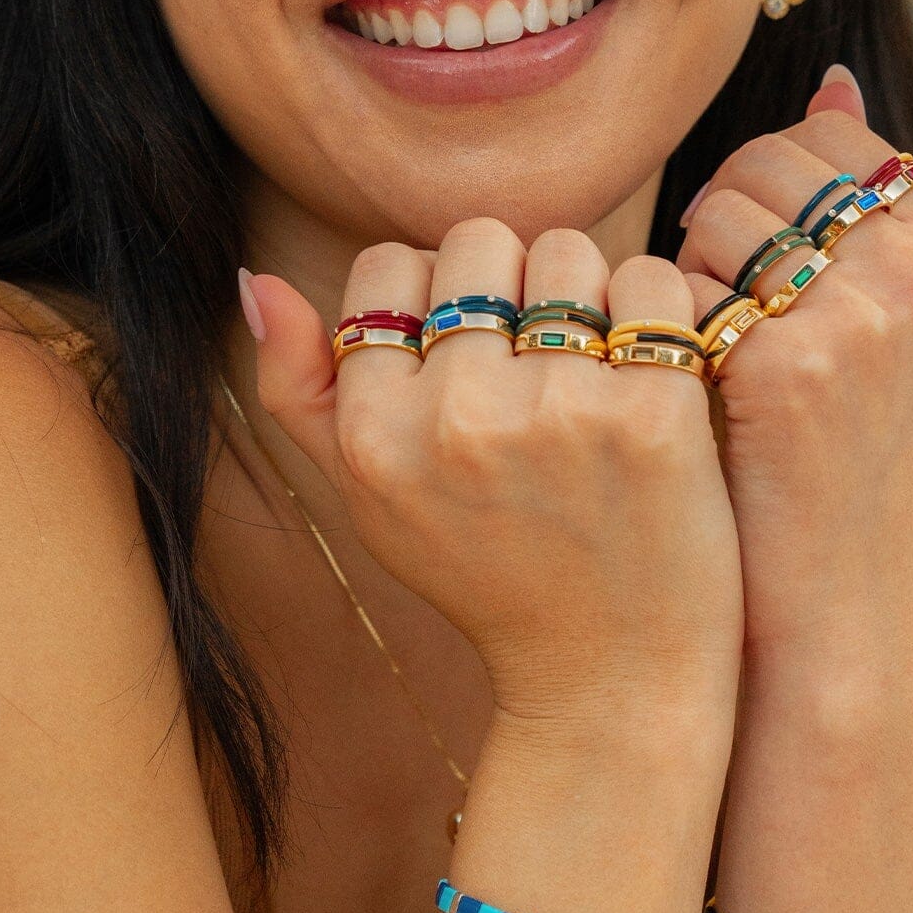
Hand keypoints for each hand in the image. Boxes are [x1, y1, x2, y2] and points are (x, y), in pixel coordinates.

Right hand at [241, 220, 744, 731]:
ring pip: (565, 249)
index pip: (389, 265)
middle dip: (508, 279)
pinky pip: (651, 282)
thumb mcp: (365, 497)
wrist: (607, 671)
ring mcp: (559, 414)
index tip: (466, 346)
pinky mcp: (653, 414)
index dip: (432, 291)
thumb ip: (299, 390)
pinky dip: (656, 307)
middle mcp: (459, 421)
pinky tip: (648, 366)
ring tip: (591, 360)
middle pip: (479, 241)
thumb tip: (255, 281)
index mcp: (376, 437)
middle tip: (533, 351)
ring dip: (583, 289)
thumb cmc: (483, 571)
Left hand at [675, 66, 912, 670]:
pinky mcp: (791, 358)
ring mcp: (865, 310)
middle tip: (715, 303)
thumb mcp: (883, 322)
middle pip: (765, 160)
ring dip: (686, 265)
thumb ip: (858, 202)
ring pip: (717, 208)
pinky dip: (666, 318)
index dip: (761, 191)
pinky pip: (680, 275)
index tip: (750, 262)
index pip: (825, 141)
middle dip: (717, 216)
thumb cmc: (840, 459)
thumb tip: (830, 72)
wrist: (840, 607)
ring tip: (706, 346)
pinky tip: (690, 380)